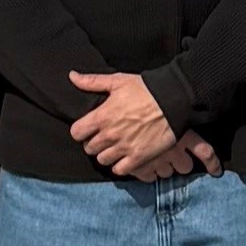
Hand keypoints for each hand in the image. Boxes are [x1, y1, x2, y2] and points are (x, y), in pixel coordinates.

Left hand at [65, 71, 209, 181]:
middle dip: (94, 143)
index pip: (77, 132)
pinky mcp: (139, 157)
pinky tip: (125, 157)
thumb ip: (92, 81)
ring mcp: (124, 147)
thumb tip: (72, 76)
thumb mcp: (118, 81)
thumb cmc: (146, 89)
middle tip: (103, 138)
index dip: (81, 131)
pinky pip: (120, 170)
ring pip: (103, 160)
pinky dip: (120, 165)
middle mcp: (110, 134)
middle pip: (89, 148)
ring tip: (114, 148)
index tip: (88, 128)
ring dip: (106, 155)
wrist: (173, 100)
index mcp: (102, 116)